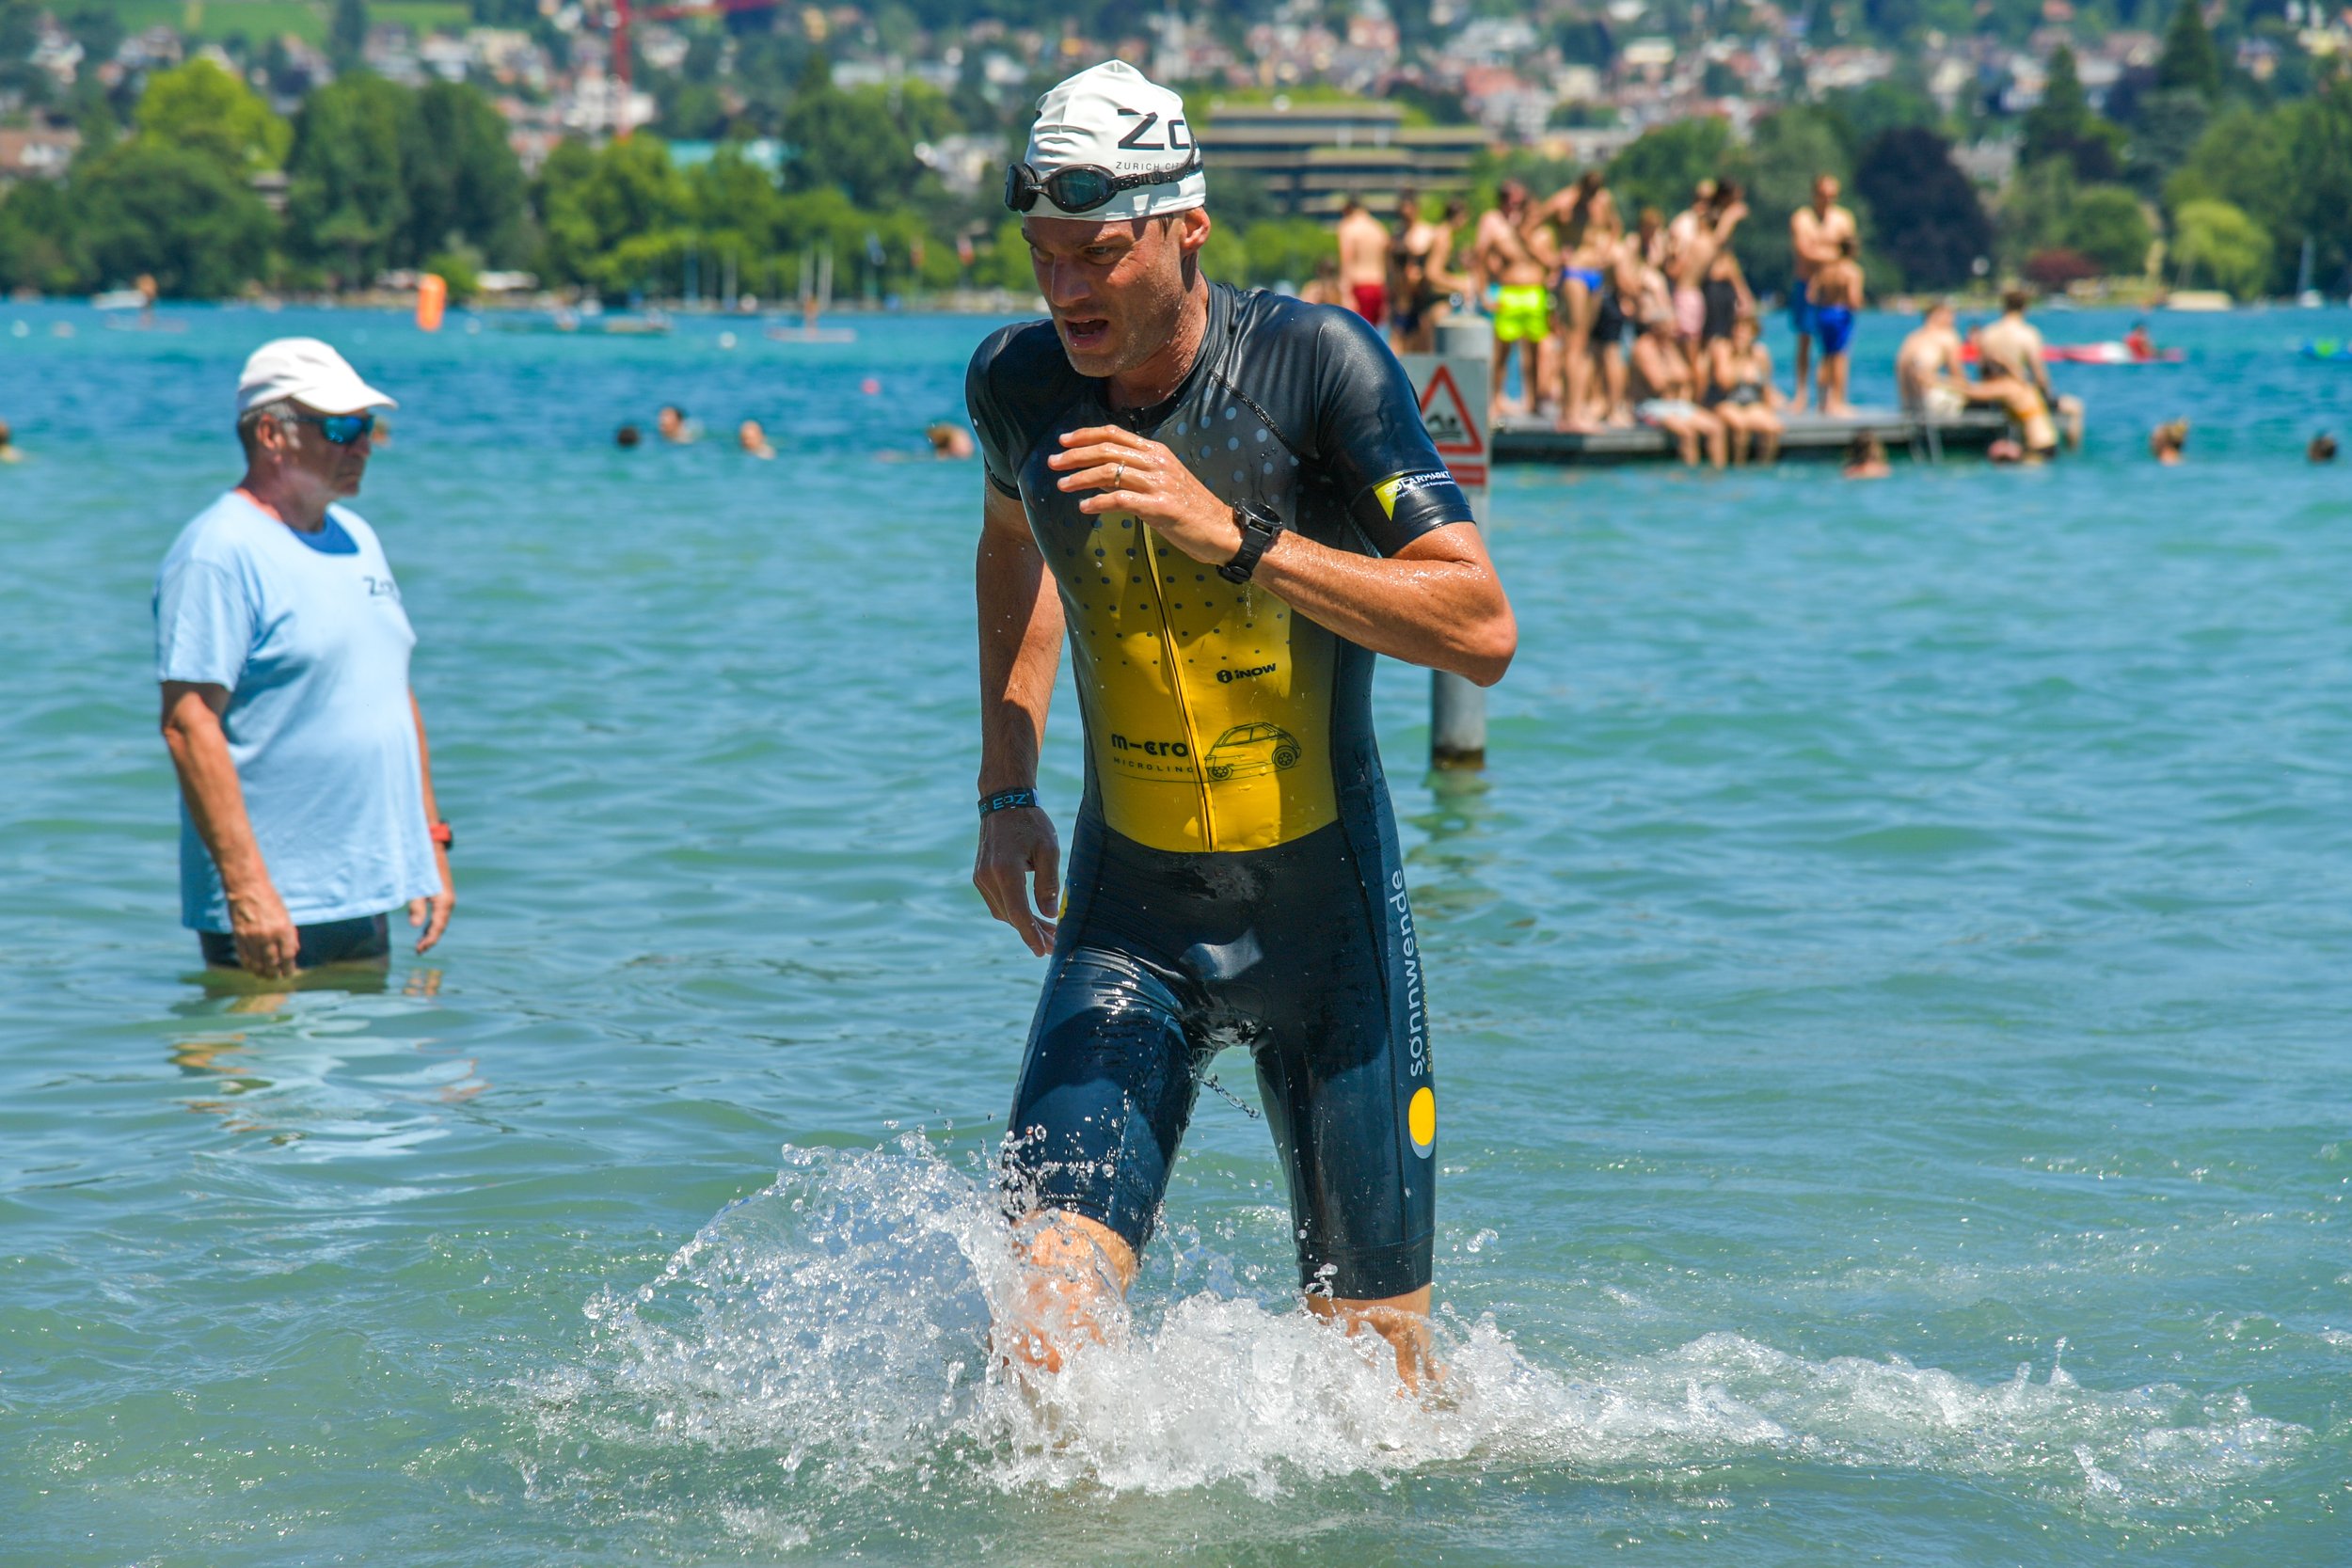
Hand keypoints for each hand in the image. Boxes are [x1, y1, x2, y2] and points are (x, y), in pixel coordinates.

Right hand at [227, 881, 298, 978]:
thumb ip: (290, 935)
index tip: (289, 973)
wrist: (247, 888)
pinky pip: (244, 956)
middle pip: (272, 963)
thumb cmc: (270, 900)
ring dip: (261, 972)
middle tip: (276, 978)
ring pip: (257, 963)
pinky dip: (248, 965)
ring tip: (265, 976)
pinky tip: (252, 969)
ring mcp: (252, 937)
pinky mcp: (239, 936)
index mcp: (283, 929)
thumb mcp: (286, 916)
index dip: (288, 968)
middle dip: (275, 974)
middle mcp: (268, 935)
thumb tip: (293, 952)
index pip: (288, 956)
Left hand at [410, 847, 453, 954]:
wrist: (431, 847)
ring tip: (421, 943)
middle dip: (430, 939)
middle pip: (441, 926)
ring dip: (432, 932)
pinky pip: (440, 914)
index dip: (428, 940)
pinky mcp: (444, 894)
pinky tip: (425, 927)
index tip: (419, 950)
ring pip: (441, 921)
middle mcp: (449, 902)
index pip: (437, 928)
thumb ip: (416, 906)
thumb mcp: (416, 887)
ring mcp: (447, 898)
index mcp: (444, 902)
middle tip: (418, 950)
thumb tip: (416, 926)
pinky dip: (433, 923)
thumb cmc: (421, 866)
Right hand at [974, 805, 1059, 956]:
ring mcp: (980, 878)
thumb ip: (1048, 883)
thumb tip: (1050, 914)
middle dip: (1033, 933)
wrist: (1003, 800)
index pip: (1018, 912)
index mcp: (1005, 870)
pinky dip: (1015, 912)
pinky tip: (1033, 917)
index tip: (1043, 952)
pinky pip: (998, 902)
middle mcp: (987, 877)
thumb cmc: (1030, 822)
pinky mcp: (980, 876)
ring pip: (1003, 912)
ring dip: (1024, 924)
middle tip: (1055, 945)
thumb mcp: (1048, 849)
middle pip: (1011, 916)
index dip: (1031, 935)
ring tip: (1049, 934)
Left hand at [1050, 426, 1240, 566]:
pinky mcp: (1161, 507)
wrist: (1220, 530)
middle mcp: (1157, 462)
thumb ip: (1135, 474)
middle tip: (1052, 463)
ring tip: (1061, 486)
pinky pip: (1121, 500)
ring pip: (1110, 473)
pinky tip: (1084, 508)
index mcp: (1157, 452)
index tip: (1063, 441)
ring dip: (1081, 478)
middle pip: (1107, 450)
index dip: (1086, 435)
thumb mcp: (1163, 483)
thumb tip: (1101, 475)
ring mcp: (1159, 484)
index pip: (1115, 434)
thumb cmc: (1190, 508)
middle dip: (1075, 455)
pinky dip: (1099, 503)